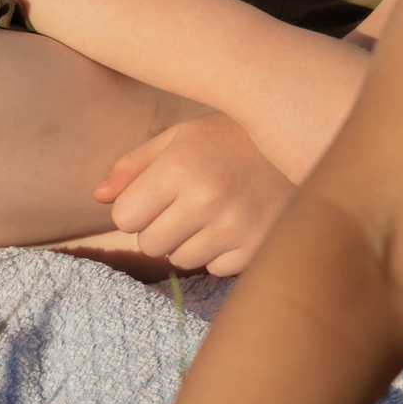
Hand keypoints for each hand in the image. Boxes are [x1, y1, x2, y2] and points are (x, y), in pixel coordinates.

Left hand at [93, 114, 293, 275]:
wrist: (305, 143)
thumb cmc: (234, 136)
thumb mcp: (182, 136)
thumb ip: (136, 165)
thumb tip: (97, 195)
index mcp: (181, 166)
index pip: (125, 216)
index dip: (136, 206)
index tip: (156, 192)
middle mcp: (207, 200)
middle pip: (150, 244)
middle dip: (160, 226)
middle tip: (187, 201)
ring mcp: (235, 228)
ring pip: (181, 260)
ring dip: (189, 240)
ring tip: (215, 209)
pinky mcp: (257, 249)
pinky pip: (215, 267)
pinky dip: (220, 251)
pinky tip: (237, 221)